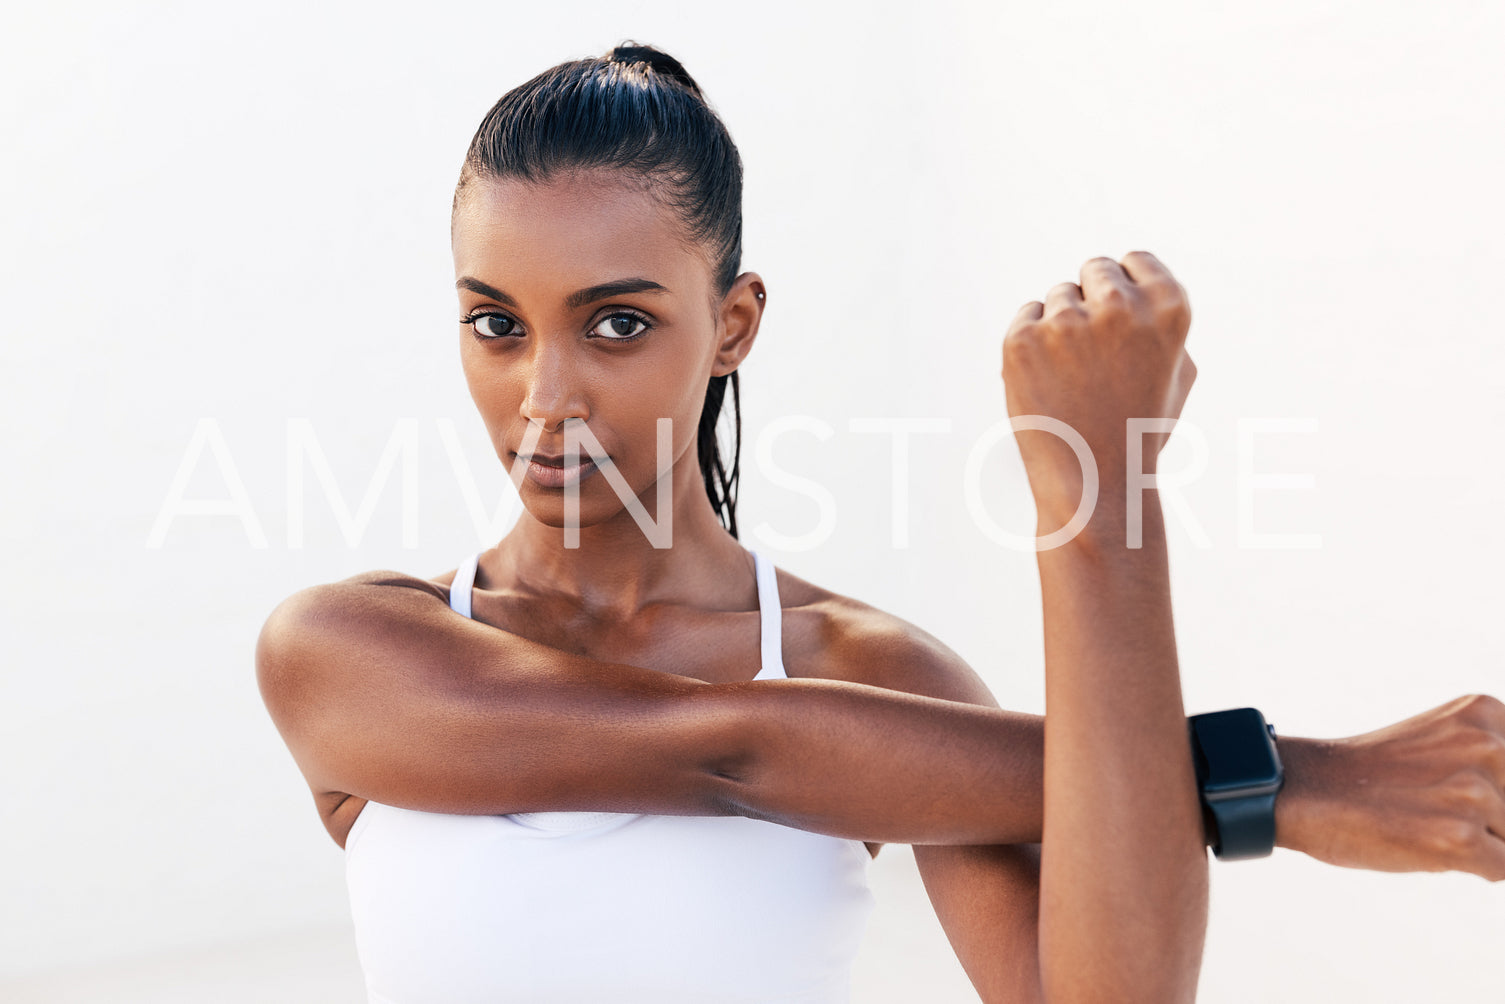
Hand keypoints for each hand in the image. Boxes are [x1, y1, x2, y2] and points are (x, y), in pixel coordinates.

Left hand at [1001, 251, 1196, 525]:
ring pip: (1059, 296)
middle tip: (1095, 354)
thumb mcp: (1177, 375)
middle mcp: (1119, 306)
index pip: (1136, 260)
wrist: (1093, 485)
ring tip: (1076, 380)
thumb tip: (1133, 280)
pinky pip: (1027, 318)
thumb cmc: (1138, 431)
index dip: (1126, 288)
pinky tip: (1048, 382)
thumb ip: (1161, 321)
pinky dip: (1033, 344)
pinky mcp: (1021, 340)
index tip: (1120, 320)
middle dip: (1093, 301)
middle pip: (1095, 270)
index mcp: (1168, 308)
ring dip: (1063, 327)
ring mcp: (1066, 322)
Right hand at [1277, 693, 1504, 880]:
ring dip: (1475, 840)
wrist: (1304, 788)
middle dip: (1489, 816)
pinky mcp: (1459, 839)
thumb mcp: (1446, 741)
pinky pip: (1500, 869)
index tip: (1445, 783)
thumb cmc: (1372, 773)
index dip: (1491, 788)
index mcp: (1485, 713)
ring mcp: (1474, 793)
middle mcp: (1488, 746)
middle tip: (1430, 802)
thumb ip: (1493, 761)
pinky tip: (1424, 841)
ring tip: (1422, 820)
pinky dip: (1470, 866)